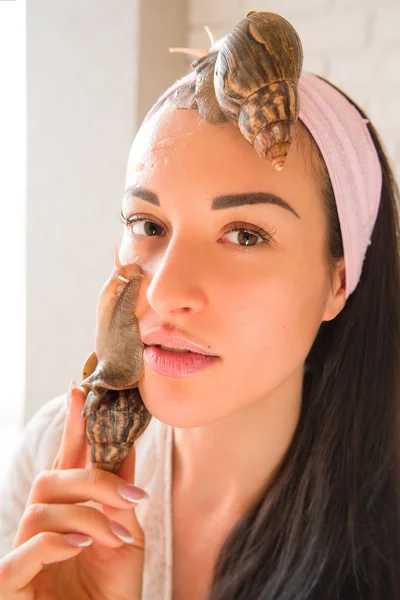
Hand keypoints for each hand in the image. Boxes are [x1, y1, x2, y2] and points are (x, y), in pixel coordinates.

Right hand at [0, 382, 146, 599]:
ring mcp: (23, 555)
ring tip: (118, 535)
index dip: (71, 427)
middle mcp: (40, 528)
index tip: (80, 391)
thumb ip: (120, 495)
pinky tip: (82, 544)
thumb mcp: (126, 537)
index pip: (65, 462)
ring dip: (87, 517)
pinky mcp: (10, 583)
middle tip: (133, 495)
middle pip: (51, 478)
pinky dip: (55, 542)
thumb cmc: (111, 593)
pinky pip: (23, 551)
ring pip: (41, 510)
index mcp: (66, 513)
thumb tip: (127, 445)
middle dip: (94, 480)